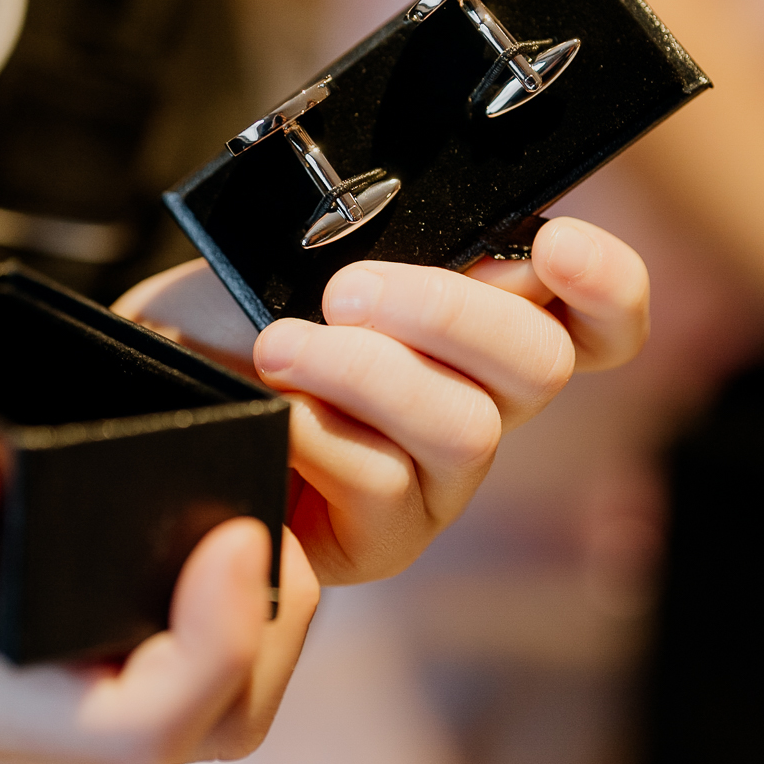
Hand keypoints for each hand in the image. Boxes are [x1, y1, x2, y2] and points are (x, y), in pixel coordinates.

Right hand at [0, 432, 317, 763]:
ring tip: (251, 510)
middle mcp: (48, 718)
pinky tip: (211, 518)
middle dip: (265, 624)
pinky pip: (181, 656)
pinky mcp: (73, 660)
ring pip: (216, 699)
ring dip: (258, 615)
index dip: (215, 641)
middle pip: (214, 718)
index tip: (230, 534)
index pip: (146, 724)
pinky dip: (223, 600)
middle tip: (263, 512)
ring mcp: (67, 696)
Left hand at [115, 216, 649, 583]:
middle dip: (448, 312)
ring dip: (366, 374)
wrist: (155, 370)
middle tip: (348, 290)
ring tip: (279, 347)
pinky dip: (319, 434)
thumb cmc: (236, 305)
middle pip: (541, 365)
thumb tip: (469, 225)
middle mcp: (484, 400)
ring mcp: (442, 477)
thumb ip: (402, 235)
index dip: (608, 285)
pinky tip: (271, 411)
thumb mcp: (312, 246)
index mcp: (488, 319)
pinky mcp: (387, 538)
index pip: (602, 317)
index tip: (556, 242)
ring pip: (465, 428)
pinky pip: (385, 483)